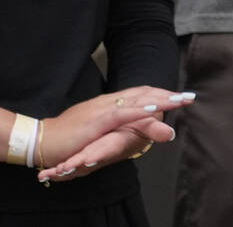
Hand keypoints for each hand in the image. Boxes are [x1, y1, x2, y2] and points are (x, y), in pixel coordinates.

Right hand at [35, 87, 194, 182]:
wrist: (42, 140)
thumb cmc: (68, 137)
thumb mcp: (98, 131)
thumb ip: (114, 128)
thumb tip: (132, 127)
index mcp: (109, 103)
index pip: (140, 93)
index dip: (161, 94)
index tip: (181, 97)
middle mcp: (109, 102)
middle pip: (144, 93)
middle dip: (168, 95)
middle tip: (189, 97)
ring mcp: (103, 109)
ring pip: (137, 100)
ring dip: (161, 100)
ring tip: (180, 100)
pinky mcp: (97, 121)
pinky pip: (123, 113)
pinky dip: (141, 110)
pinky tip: (156, 109)